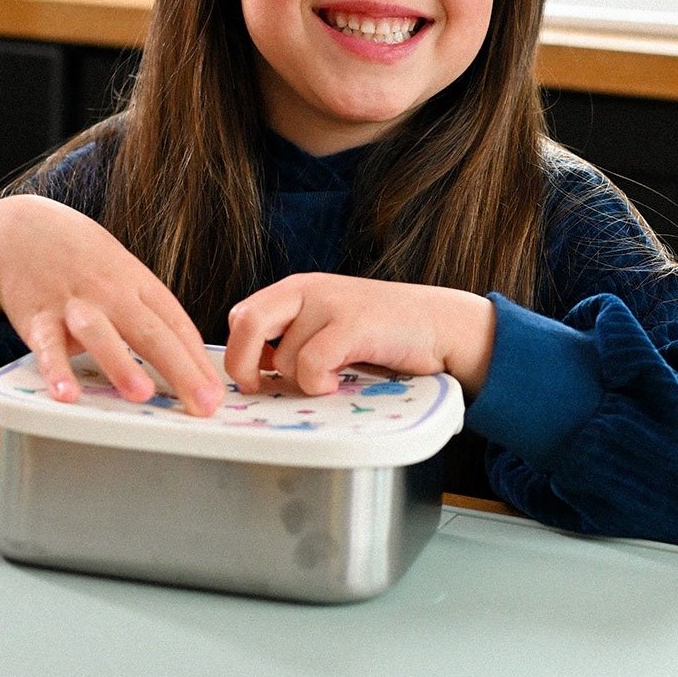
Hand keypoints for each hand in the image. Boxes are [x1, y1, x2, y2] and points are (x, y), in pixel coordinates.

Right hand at [0, 196, 224, 415]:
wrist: (25, 230)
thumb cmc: (85, 262)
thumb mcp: (125, 276)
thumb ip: (150, 315)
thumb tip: (186, 361)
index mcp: (139, 286)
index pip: (177, 325)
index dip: (199, 361)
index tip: (216, 393)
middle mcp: (112, 294)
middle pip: (151, 333)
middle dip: (181, 370)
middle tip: (203, 403)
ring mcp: (75, 305)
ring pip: (102, 335)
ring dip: (121, 365)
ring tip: (142, 394)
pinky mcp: (37, 318)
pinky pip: (47, 347)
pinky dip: (56, 370)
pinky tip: (66, 394)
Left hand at [224, 273, 495, 399]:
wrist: (439, 325)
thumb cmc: (382, 334)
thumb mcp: (327, 325)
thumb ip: (292, 337)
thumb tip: (254, 370)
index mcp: (296, 289)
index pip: (241, 315)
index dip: (239, 350)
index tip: (254, 377)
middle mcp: (307, 289)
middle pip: (247, 324)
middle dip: (243, 364)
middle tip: (261, 387)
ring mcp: (331, 303)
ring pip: (285, 357)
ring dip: (302, 380)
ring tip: (331, 376)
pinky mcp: (353, 323)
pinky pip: (312, 365)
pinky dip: (319, 383)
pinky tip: (338, 382)